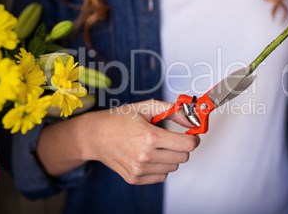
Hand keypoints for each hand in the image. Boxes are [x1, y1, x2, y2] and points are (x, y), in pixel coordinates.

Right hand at [82, 100, 199, 184]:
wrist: (94, 136)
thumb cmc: (118, 120)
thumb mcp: (145, 107)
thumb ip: (172, 111)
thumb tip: (191, 118)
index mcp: (149, 136)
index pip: (187, 145)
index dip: (192, 138)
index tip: (190, 134)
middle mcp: (145, 156)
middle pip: (183, 157)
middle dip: (182, 146)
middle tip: (172, 138)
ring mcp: (139, 169)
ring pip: (173, 167)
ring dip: (170, 156)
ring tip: (157, 146)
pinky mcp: (134, 178)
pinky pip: (161, 176)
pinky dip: (160, 166)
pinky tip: (150, 155)